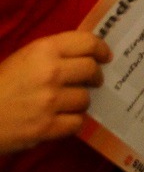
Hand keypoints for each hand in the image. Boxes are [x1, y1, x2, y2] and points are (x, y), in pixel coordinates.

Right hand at [0, 32, 111, 153]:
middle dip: (95, 75)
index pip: (87, 43)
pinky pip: (77, 123)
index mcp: (45, 49)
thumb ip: (55, 52)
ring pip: (85, 98)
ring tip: (70, 101)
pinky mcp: (46, 128)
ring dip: (81, 100)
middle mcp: (51, 72)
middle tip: (93, 80)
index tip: (105, 56)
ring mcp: (50, 101)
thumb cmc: (2, 82)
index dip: (101, 49)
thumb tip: (87, 54)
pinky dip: (74, 121)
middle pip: (91, 69)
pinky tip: (65, 118)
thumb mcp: (26, 56)